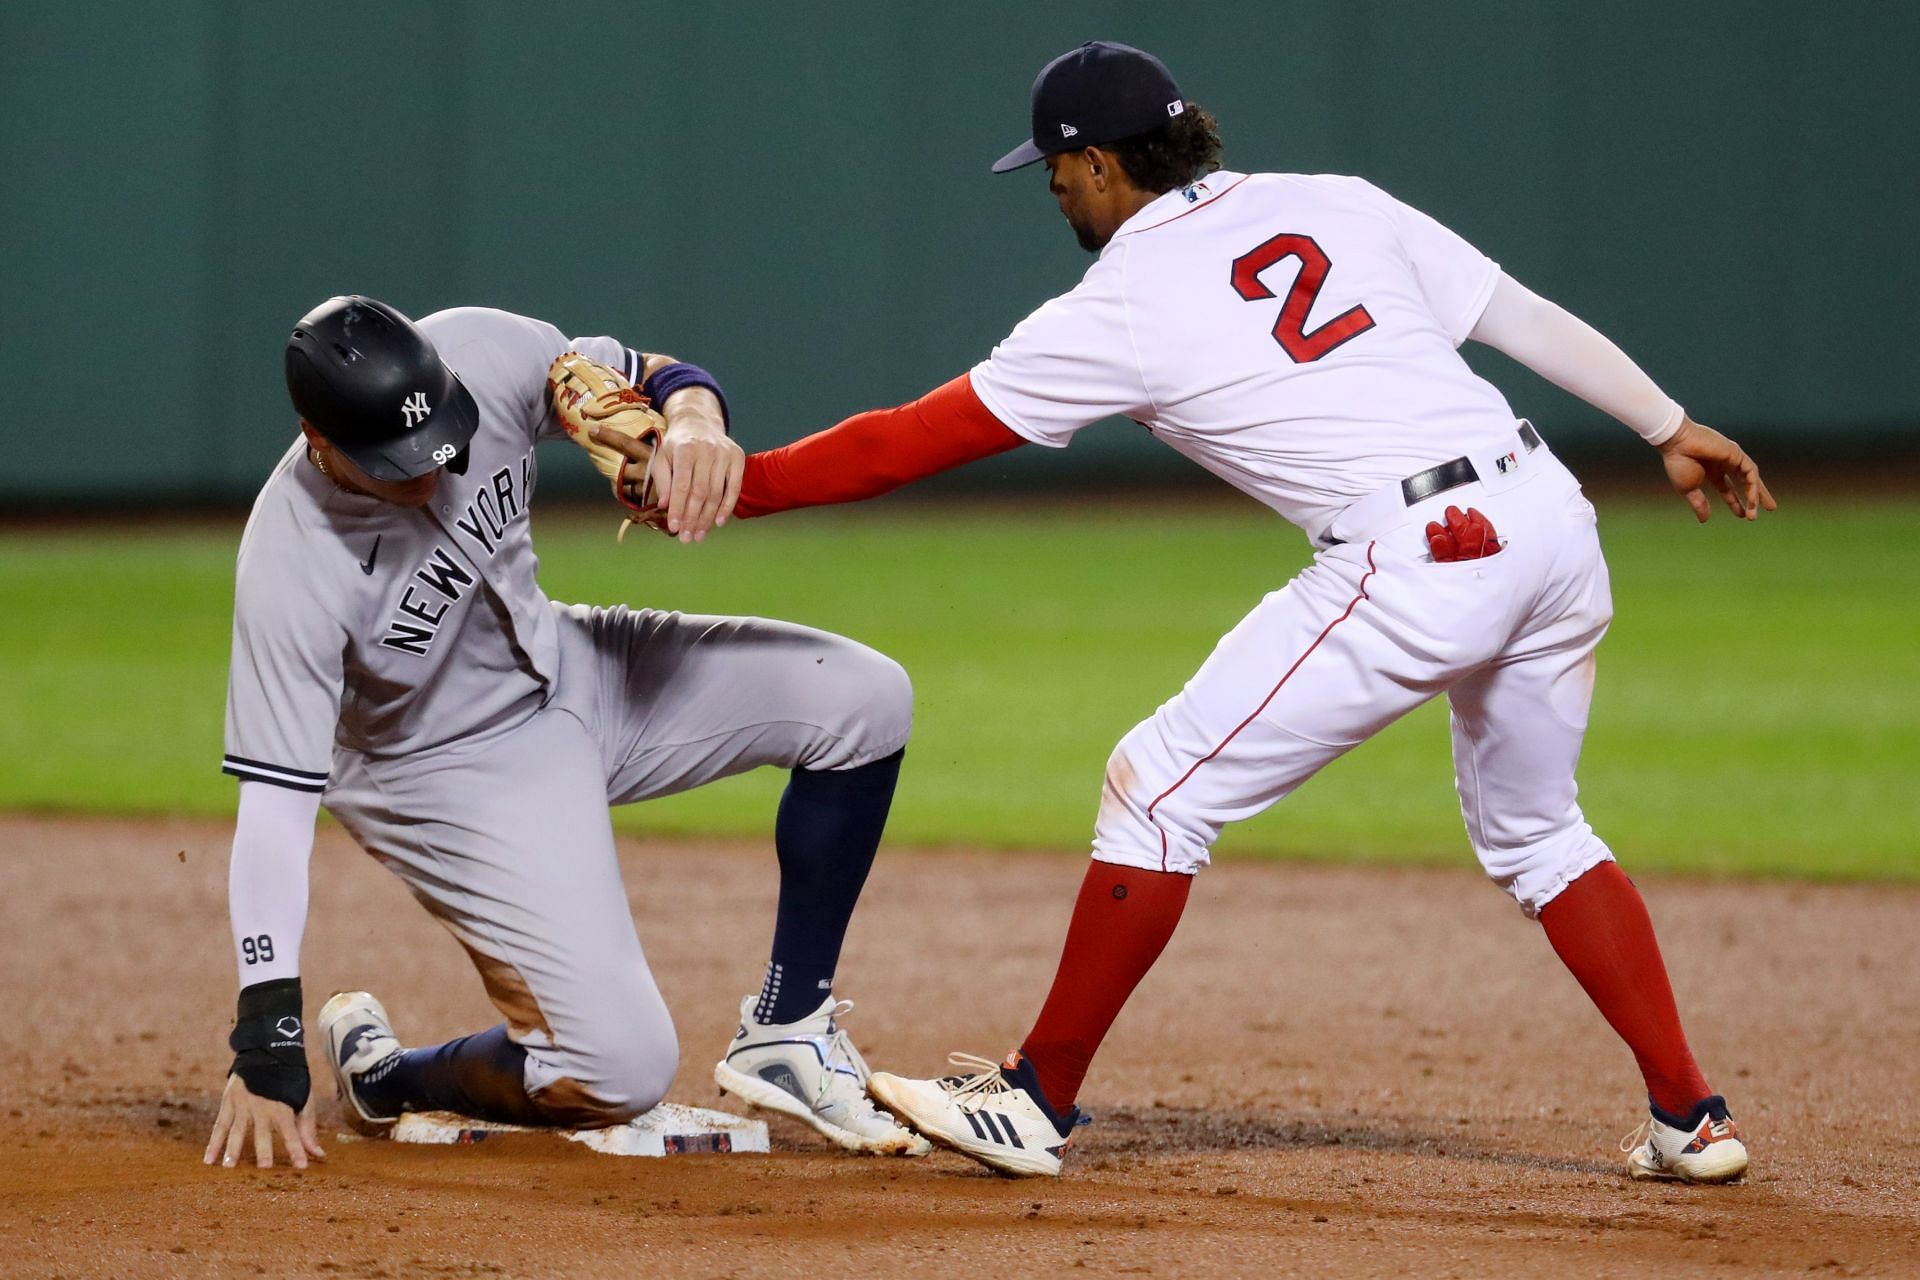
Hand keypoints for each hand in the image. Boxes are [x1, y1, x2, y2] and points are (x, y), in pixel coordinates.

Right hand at [203, 1072, 324, 1169]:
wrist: (267, 1052)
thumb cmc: (290, 1081)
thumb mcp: (303, 1100)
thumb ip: (307, 1128)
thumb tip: (319, 1154)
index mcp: (283, 1107)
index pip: (291, 1132)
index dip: (297, 1149)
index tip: (302, 1166)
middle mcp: (262, 1107)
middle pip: (262, 1132)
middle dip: (264, 1149)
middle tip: (264, 1167)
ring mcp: (243, 1105)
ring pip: (237, 1130)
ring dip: (232, 1148)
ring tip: (229, 1166)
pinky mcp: (228, 1102)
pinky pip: (219, 1125)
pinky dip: (213, 1143)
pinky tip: (208, 1160)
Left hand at [653, 387, 742, 542]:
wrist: (699, 423)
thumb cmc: (677, 445)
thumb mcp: (662, 458)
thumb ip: (662, 480)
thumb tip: (664, 505)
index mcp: (685, 448)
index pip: (682, 485)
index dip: (678, 509)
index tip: (674, 528)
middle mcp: (707, 449)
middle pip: (700, 492)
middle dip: (693, 518)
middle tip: (687, 538)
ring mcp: (725, 453)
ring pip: (716, 493)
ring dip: (707, 518)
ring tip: (699, 535)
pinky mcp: (738, 458)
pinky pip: (734, 488)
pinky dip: (727, 507)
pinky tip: (718, 522)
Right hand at [1657, 418, 1775, 522]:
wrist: (1676, 443)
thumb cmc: (1679, 463)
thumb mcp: (1689, 489)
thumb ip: (1699, 504)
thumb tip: (1704, 520)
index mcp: (1712, 472)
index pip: (1728, 489)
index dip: (1736, 502)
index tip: (1743, 516)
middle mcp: (1724, 464)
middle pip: (1745, 481)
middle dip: (1756, 495)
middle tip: (1770, 508)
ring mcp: (1732, 458)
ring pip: (1751, 477)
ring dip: (1758, 493)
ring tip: (1766, 508)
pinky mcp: (1736, 453)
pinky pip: (1750, 472)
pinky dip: (1753, 485)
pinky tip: (1753, 499)